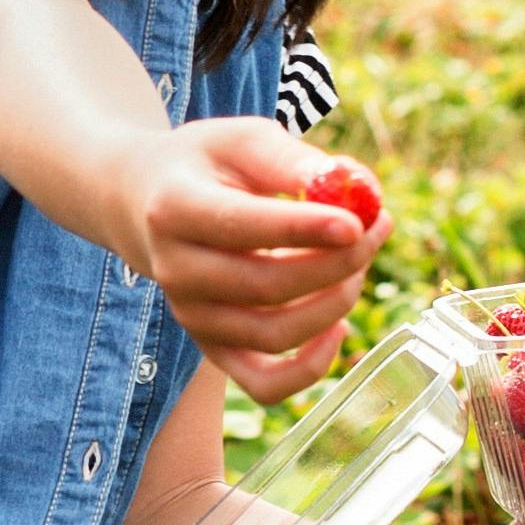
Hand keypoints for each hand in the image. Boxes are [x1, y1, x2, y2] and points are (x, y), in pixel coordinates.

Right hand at [125, 117, 377, 400]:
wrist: (148, 204)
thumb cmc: (208, 166)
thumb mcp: (243, 141)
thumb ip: (294, 160)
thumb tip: (356, 185)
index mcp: (175, 208)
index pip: (242, 226)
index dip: (305, 229)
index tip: (358, 222)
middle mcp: (176, 271)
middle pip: (265, 285)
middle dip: (336, 262)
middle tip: (375, 228)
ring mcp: (192, 316)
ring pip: (274, 334)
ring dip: (334, 303)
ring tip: (357, 262)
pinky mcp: (212, 348)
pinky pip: (264, 384)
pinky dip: (310, 368)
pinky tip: (338, 328)